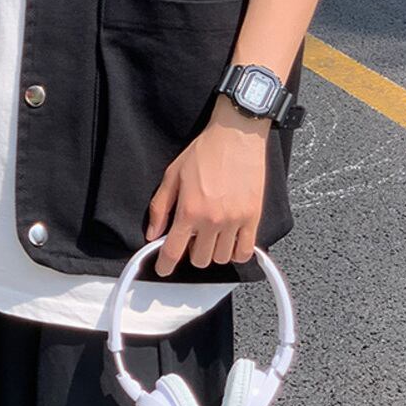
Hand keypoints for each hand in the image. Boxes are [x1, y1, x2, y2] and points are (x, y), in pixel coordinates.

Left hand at [145, 94, 268, 275]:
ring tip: (211, 234)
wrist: (236, 136)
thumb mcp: (172, 175)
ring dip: (213, 251)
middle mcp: (212, 221)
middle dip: (191, 252)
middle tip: (191, 236)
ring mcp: (234, 221)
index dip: (165, 265)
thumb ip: (160, 207)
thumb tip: (153, 233)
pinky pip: (244, 252)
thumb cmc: (204, 152)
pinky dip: (236, 252)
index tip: (163, 269)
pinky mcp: (253, 218)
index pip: (174, 251)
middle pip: (199, 260)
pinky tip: (229, 239)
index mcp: (189, 210)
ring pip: (221, 259)